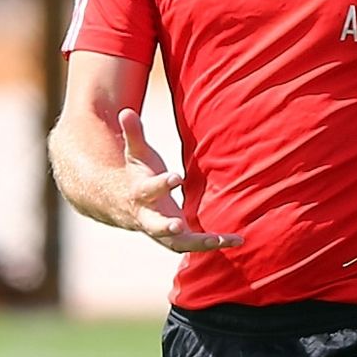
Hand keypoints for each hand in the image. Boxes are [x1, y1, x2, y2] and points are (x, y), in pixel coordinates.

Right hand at [118, 108, 242, 252]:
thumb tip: (126, 111)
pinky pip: (192, 245)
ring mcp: (161, 230)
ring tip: (220, 240)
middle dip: (166, 227)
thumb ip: (134, 134)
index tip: (176, 177)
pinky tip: (236, 240)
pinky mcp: (174, 238)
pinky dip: (212, 244)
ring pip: (176, 243)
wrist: (120, 204)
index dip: (162, 183)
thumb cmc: (135, 173)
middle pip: (155, 226)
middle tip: (179, 226)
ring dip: (197, 243)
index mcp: (140, 193)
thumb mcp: (135, 153)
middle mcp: (149, 216)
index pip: (150, 189)